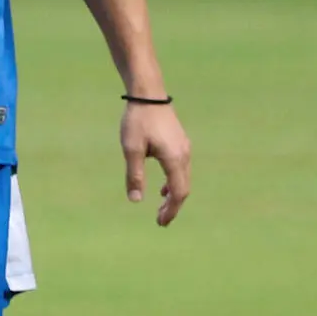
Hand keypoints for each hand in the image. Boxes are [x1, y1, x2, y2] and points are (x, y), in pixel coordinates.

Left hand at [121, 100, 191, 225]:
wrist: (148, 93)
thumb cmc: (138, 120)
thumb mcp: (132, 149)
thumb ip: (134, 175)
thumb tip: (136, 200)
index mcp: (174, 159)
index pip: (178, 193)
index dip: (171, 210)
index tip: (160, 223)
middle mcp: (184, 154)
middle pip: (184, 188)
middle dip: (173, 206)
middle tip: (160, 221)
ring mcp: (185, 147)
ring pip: (184, 178)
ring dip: (174, 195)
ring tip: (162, 207)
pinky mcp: (180, 141)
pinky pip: (182, 168)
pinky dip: (175, 182)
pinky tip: (164, 187)